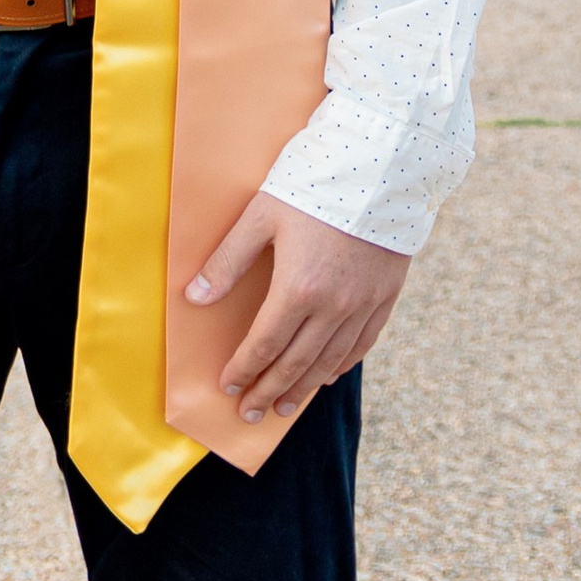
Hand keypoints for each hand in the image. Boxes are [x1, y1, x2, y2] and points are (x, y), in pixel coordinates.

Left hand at [185, 193, 410, 427]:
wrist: (380, 166)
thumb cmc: (312, 184)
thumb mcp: (261, 215)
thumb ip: (228, 261)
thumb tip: (194, 297)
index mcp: (297, 289)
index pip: (263, 344)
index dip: (244, 369)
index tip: (229, 386)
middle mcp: (332, 307)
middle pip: (295, 363)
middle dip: (269, 390)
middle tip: (250, 413)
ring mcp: (362, 305)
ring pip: (329, 361)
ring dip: (303, 388)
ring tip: (284, 406)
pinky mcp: (385, 296)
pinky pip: (363, 343)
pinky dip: (342, 365)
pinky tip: (328, 375)